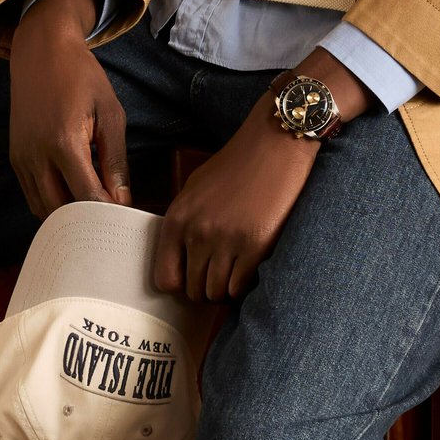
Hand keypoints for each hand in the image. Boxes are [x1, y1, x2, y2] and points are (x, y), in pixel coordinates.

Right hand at [9, 0, 130, 218]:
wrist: (42, 52)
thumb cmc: (82, 78)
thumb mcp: (111, 114)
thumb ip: (115, 160)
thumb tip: (122, 198)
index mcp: (64, 143)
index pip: (86, 196)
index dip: (107, 214)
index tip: (124, 219)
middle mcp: (37, 155)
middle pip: (61, 211)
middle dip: (87, 222)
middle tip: (111, 222)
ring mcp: (22, 158)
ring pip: (43, 208)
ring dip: (69, 217)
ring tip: (96, 214)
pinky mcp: (16, 158)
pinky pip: (33, 195)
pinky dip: (53, 204)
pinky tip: (75, 200)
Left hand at [154, 92, 320, 301]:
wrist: (274, 146)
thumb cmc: (236, 164)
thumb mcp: (195, 188)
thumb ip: (183, 222)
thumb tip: (180, 260)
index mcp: (177, 218)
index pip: (165, 278)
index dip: (180, 285)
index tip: (194, 279)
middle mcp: (197, 233)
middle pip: (193, 290)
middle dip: (206, 288)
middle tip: (220, 276)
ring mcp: (226, 241)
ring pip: (217, 293)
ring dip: (226, 289)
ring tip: (236, 271)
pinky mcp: (255, 246)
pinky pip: (241, 287)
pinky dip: (244, 285)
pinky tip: (250, 268)